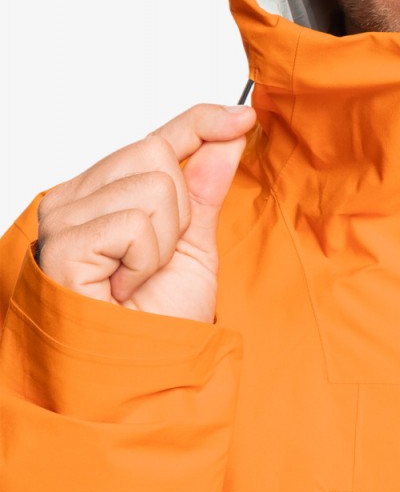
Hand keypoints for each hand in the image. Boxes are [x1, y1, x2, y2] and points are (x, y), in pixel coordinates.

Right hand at [36, 103, 256, 322]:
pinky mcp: (64, 243)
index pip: (154, 139)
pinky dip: (145, 258)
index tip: (244, 115)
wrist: (138, 377)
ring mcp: (63, 218)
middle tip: (155, 261)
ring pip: (151, 186)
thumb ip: (205, 187)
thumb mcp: (196, 244)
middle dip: (179, 212)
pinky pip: (135, 221)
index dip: (201, 122)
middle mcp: (75, 198)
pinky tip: (123, 285)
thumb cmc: (158, 321)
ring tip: (136, 278)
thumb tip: (231, 133)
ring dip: (162, 242)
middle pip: (155, 153)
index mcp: (104, 193)